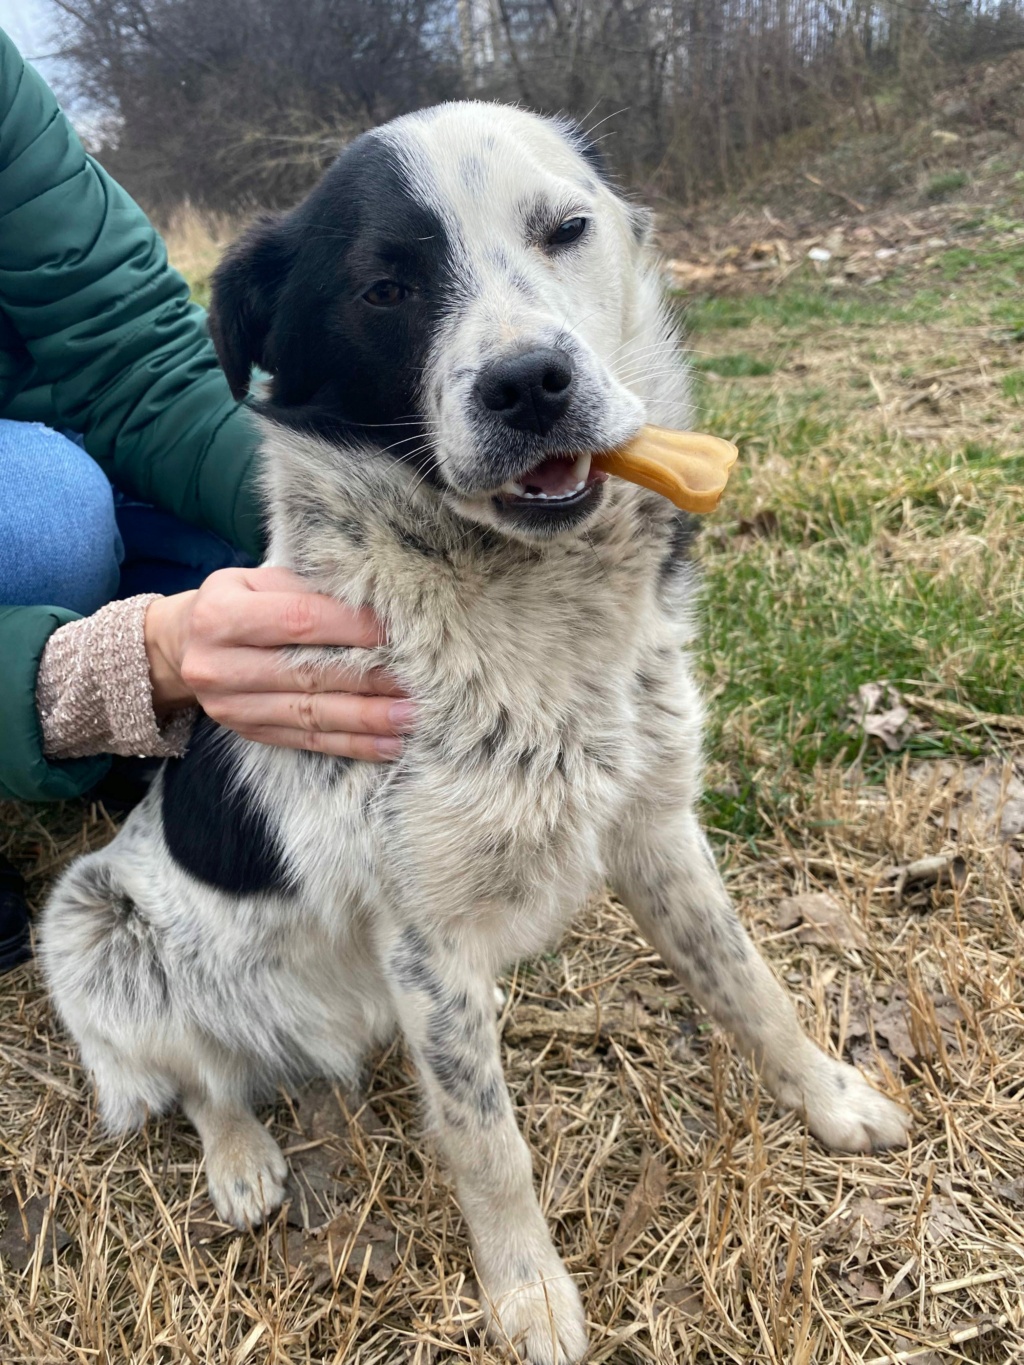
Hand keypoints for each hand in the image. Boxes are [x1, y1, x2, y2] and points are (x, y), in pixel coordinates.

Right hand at [143, 567, 411, 761]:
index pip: (300, 621)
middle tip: (421, 682)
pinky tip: (390, 744)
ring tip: (413, 717)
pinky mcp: (248, 733)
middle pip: (309, 673)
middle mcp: (219, 665)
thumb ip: (306, 588)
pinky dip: (353, 745)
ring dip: (369, 719)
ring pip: (312, 714)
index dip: (354, 628)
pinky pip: (308, 742)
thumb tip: (374, 599)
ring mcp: (232, 706)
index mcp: (221, 615)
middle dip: (371, 679)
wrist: (179, 647)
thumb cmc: (235, 602)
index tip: (400, 631)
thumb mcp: (256, 580)